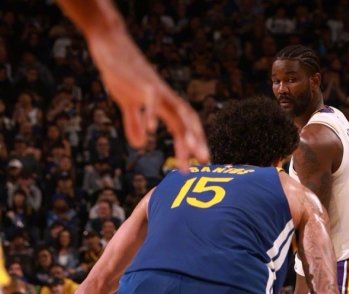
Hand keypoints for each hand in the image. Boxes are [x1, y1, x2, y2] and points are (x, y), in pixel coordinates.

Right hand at [86, 30, 207, 170]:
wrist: (111, 44)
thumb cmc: (121, 72)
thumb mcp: (127, 101)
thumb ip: (134, 122)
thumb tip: (141, 144)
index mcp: (165, 104)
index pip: (185, 126)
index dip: (194, 143)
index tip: (200, 162)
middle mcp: (166, 98)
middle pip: (187, 122)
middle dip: (196, 142)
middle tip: (204, 161)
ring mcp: (156, 90)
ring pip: (177, 113)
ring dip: (184, 133)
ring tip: (189, 152)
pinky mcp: (142, 83)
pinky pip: (151, 100)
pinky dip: (152, 115)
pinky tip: (150, 131)